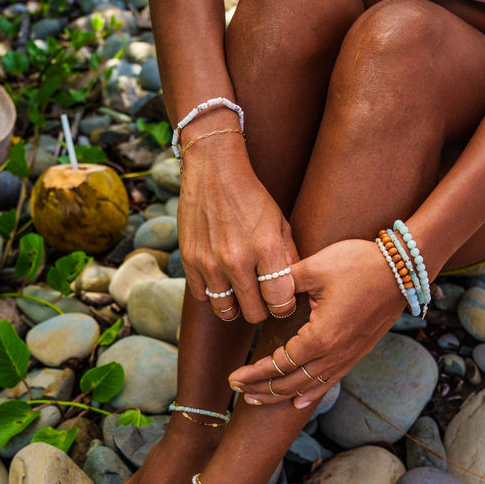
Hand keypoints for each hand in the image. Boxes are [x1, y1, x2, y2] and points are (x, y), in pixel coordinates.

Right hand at [178, 137, 298, 322]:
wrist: (213, 170)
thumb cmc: (252, 197)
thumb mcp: (280, 223)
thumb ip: (289, 259)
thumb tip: (294, 291)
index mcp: (266, 249)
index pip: (280, 301)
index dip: (283, 307)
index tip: (282, 303)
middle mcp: (237, 259)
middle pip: (253, 313)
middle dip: (261, 310)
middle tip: (262, 299)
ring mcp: (210, 262)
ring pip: (225, 310)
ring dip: (235, 306)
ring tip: (240, 294)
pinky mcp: (190, 260)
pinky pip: (203, 296)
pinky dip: (213, 293)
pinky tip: (220, 280)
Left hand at [228, 238, 407, 406]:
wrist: (405, 269)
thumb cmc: (361, 263)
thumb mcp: (315, 267)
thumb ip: (284, 282)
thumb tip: (262, 289)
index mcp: (320, 337)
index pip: (279, 365)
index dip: (254, 374)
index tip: (233, 378)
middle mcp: (334, 355)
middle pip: (290, 383)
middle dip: (261, 389)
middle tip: (237, 391)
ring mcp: (348, 357)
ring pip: (308, 387)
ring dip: (281, 395)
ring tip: (258, 399)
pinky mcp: (357, 353)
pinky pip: (329, 381)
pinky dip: (310, 394)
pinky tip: (298, 402)